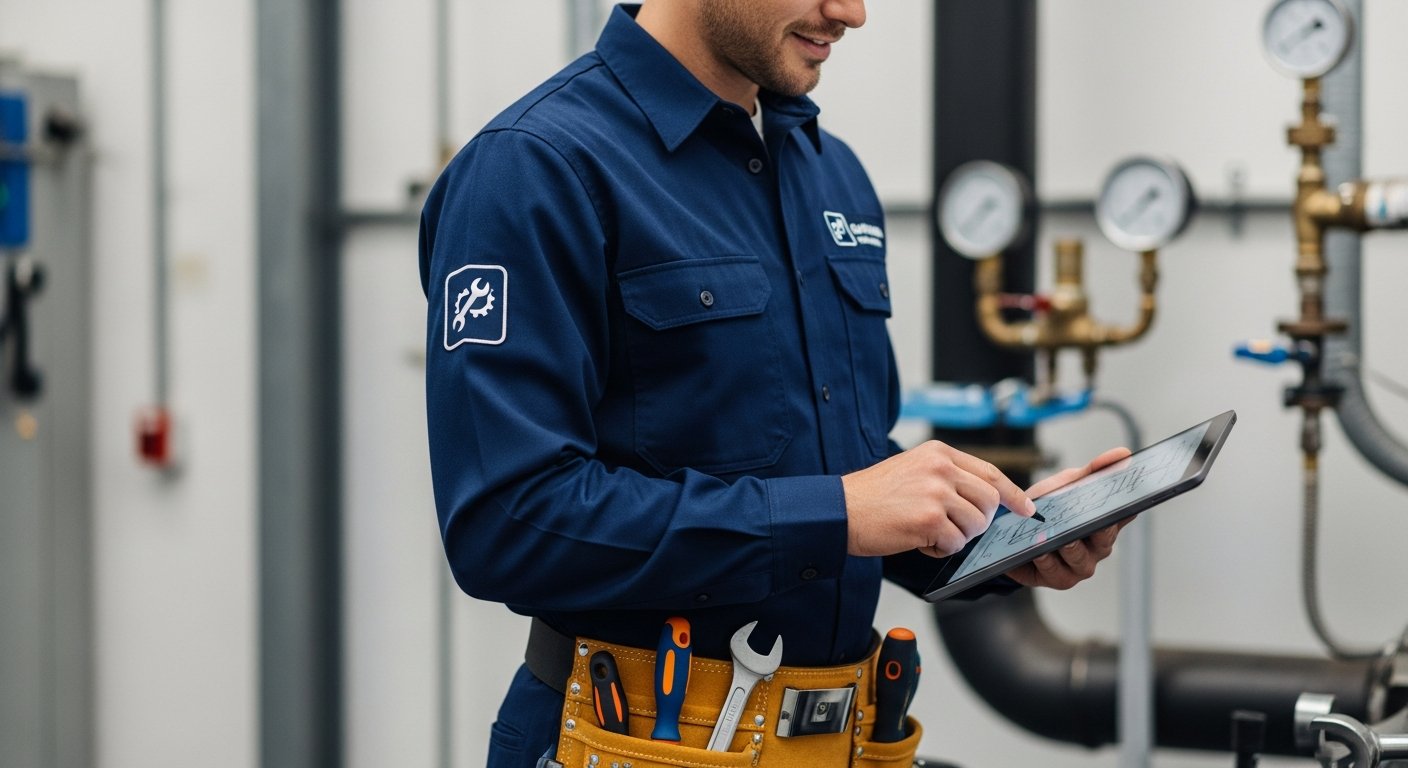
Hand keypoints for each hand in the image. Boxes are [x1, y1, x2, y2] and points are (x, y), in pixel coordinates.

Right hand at [841, 441, 1035, 557]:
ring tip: (930, 534)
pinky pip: (956, 543)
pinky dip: (941, 549)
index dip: (1013, 494)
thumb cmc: (873, 496)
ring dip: (958, 537)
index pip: (990, 472)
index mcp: (938, 453)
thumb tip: (984, 501)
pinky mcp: (929, 519)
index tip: (1026, 508)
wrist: (840, 510)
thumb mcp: (912, 469)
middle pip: (989, 500)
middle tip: (956, 529)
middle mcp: (940, 468)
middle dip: (979, 522)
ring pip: (976, 524)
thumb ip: (947, 477)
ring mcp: (936, 493)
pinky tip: (920, 542)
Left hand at [1004, 446, 1132, 589]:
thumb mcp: (1069, 484)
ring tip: (1057, 537)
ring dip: (1067, 547)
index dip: (1125, 512)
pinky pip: (1052, 572)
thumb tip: (1123, 454)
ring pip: (1078, 560)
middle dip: (1097, 532)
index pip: (1122, 519)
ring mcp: (1076, 567)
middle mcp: (1096, 550)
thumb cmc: (1049, 506)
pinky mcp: (1053, 578)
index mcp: (1105, 526)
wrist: (1012, 527)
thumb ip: (1094, 470)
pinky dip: (1045, 560)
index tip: (1127, 504)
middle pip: (1103, 543)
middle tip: (1089, 523)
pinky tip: (1038, 550)